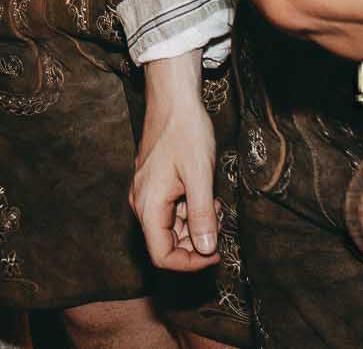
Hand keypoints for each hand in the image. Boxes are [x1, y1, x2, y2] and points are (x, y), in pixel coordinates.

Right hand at [131, 52, 220, 270]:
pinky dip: (191, 210)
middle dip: (196, 242)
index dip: (190, 263)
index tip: (216, 253)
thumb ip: (202, 216)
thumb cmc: (185, 132)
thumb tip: (206, 250)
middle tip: (220, 223)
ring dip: (196, 225)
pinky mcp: (154, 185)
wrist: (173, 99)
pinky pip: (171, 211)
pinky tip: (206, 194)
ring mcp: (147, 193)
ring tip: (215, 204)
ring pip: (171, 228)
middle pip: (166, 244)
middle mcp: (142, 202)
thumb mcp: (200, 176)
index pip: (162, 255)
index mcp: (148, 204)